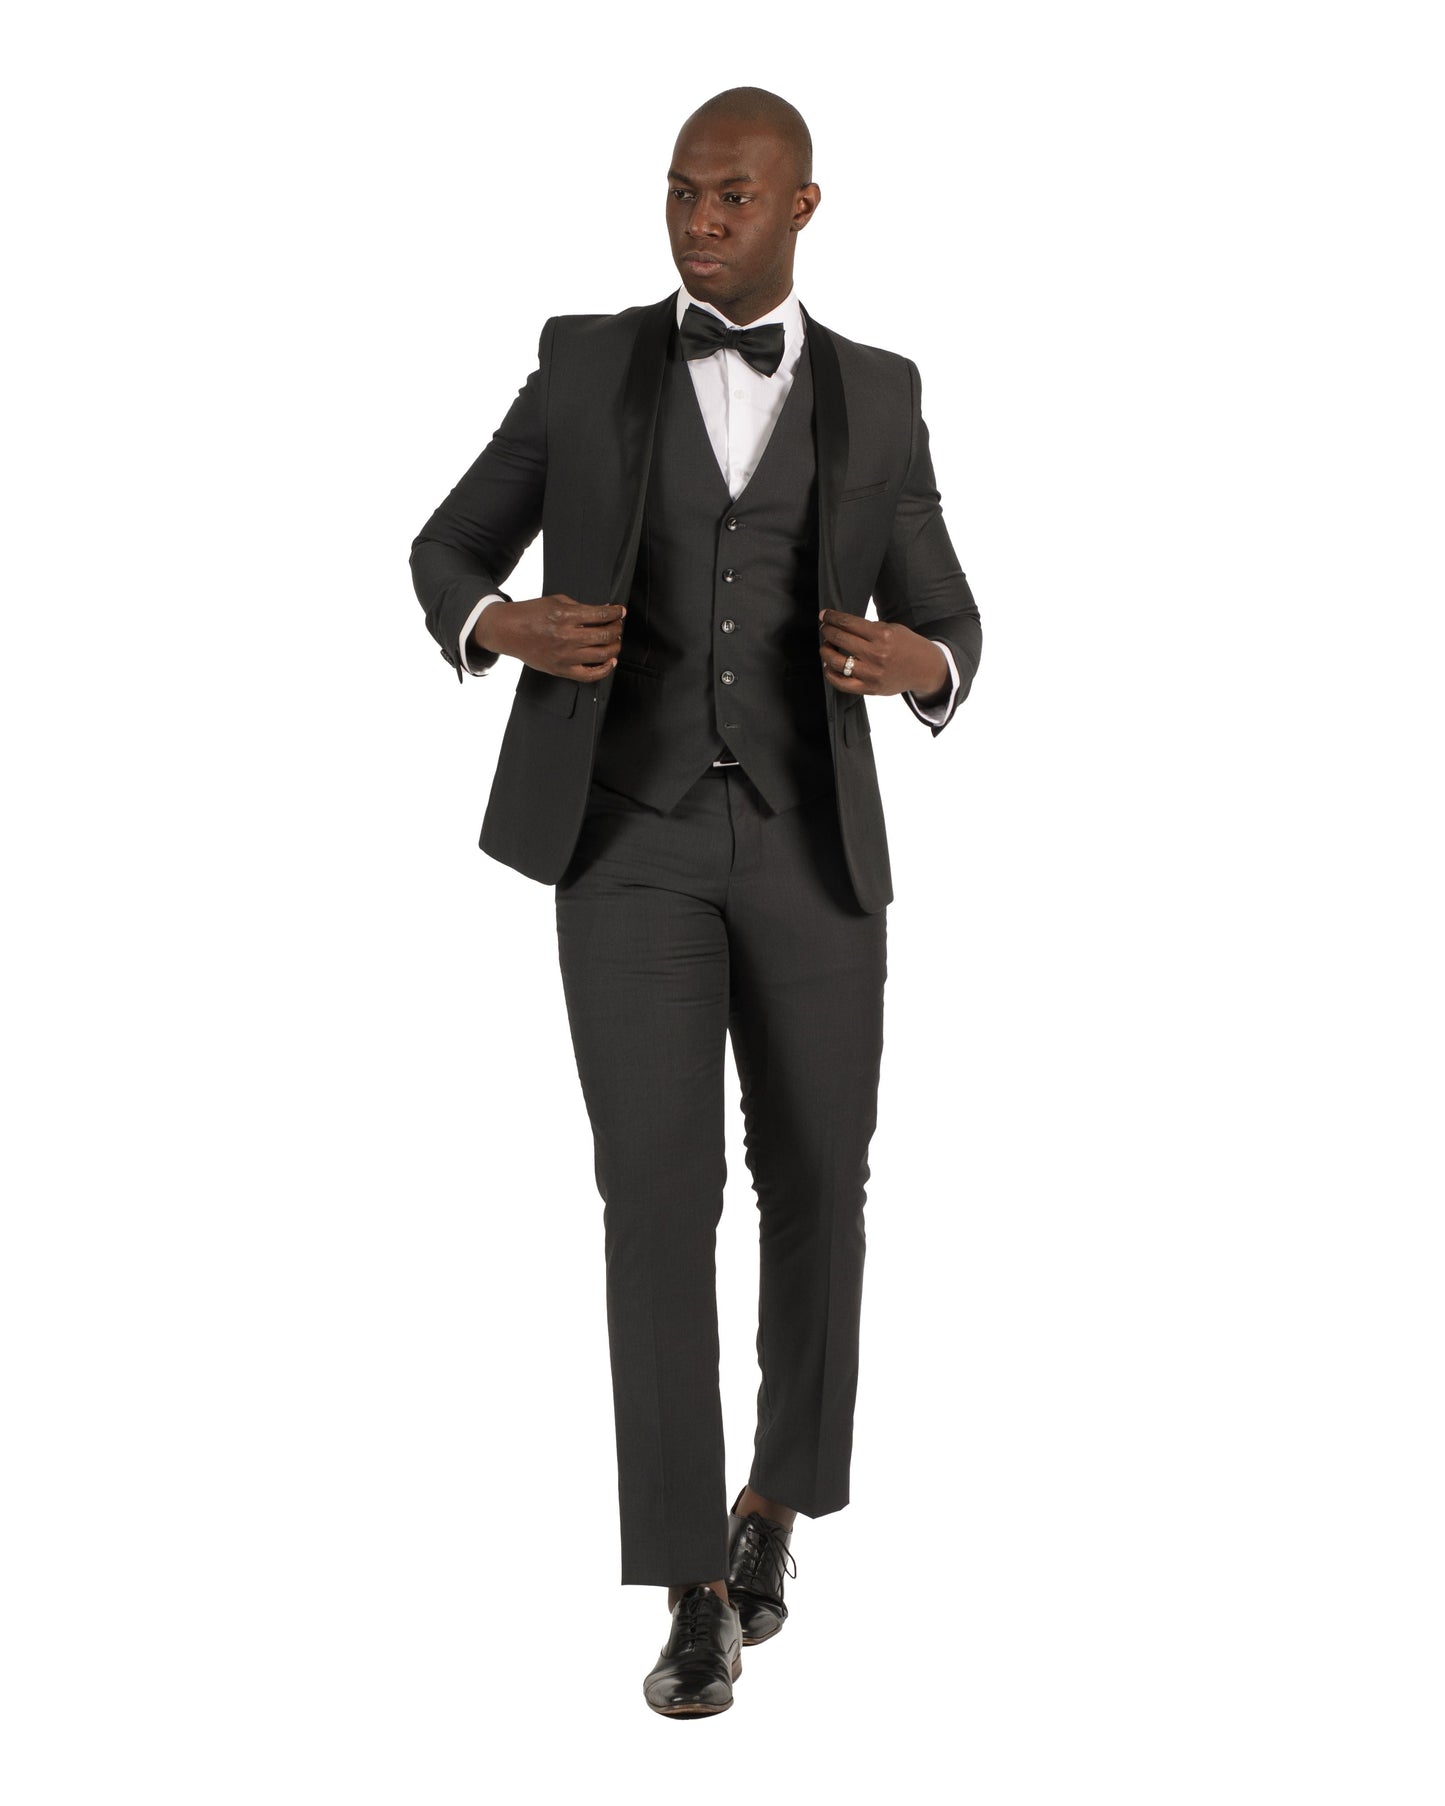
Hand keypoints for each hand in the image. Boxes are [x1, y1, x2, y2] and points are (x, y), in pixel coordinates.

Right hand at [473, 595, 625, 679]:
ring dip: (615, 647)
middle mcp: (566, 637)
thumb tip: (604, 611)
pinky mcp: (561, 670)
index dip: (615, 613)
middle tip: (618, 626)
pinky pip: (589, 675)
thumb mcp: (556, 602)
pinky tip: (610, 661)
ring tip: (615, 641)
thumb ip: (581, 607)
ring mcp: (564, 656)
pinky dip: (604, 670)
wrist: (509, 631)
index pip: (600, 615)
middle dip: (617, 629)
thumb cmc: (531, 614)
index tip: (620, 612)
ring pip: (602, 655)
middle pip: (604, 635)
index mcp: (565, 616)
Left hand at [817, 609, 948, 703]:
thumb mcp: (892, 629)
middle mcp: (876, 654)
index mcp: (882, 635)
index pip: (848, 623)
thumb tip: (841, 624)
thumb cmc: (906, 646)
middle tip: (824, 628)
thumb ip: (869, 628)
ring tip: (826, 646)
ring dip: (826, 651)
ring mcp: (872, 673)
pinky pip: (842, 684)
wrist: (924, 669)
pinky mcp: (870, 688)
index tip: (824, 615)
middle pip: (840, 639)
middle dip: (827, 631)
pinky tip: (828, 665)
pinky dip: (830, 674)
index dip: (832, 617)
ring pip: (836, 661)